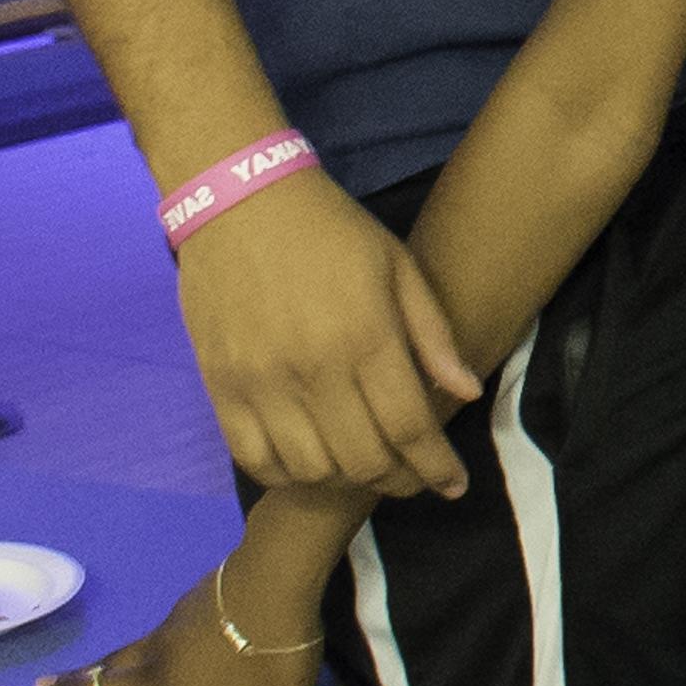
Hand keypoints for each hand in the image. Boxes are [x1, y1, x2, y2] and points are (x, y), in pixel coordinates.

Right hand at [172, 172, 479, 495]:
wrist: (239, 200)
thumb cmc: (330, 230)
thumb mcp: (399, 266)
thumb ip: (433, 335)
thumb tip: (465, 394)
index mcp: (366, 336)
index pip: (410, 427)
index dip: (437, 467)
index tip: (454, 484)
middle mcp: (314, 369)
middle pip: (363, 460)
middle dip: (399, 480)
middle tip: (413, 477)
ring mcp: (261, 382)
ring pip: (311, 469)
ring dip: (345, 480)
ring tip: (364, 466)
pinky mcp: (220, 386)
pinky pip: (253, 457)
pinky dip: (285, 474)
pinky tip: (309, 461)